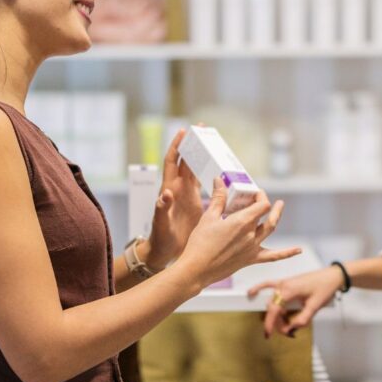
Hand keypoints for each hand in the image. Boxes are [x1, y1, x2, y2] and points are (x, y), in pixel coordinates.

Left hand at [146, 128, 202, 269]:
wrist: (164, 251)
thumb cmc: (160, 238)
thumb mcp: (161, 224)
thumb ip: (162, 209)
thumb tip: (165, 194)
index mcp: (170, 189)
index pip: (173, 162)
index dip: (177, 146)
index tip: (184, 131)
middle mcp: (177, 188)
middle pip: (185, 160)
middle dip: (192, 144)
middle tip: (203, 130)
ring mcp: (186, 194)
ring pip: (194, 170)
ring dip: (202, 156)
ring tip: (213, 144)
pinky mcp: (194, 202)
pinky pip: (202, 183)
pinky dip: (210, 174)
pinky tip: (221, 171)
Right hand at [175, 178, 300, 289]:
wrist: (197, 270)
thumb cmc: (199, 244)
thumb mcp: (208, 217)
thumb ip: (218, 198)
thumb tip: (220, 181)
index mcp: (242, 222)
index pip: (261, 204)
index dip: (261, 196)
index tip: (254, 192)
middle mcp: (251, 234)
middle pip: (267, 215)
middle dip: (268, 204)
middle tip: (265, 197)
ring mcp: (252, 248)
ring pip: (270, 229)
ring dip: (275, 217)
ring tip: (279, 208)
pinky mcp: (250, 259)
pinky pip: (273, 256)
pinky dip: (287, 253)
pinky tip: (298, 250)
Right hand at [247, 267, 342, 337]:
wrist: (332, 276)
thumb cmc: (325, 288)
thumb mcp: (315, 307)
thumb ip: (302, 320)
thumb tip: (291, 329)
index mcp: (288, 291)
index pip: (273, 310)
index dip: (270, 324)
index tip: (268, 335)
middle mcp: (282, 286)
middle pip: (273, 308)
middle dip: (278, 322)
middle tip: (290, 332)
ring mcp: (282, 283)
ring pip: (272, 302)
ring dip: (276, 314)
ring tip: (285, 324)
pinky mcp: (285, 282)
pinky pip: (268, 285)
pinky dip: (259, 289)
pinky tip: (251, 293)